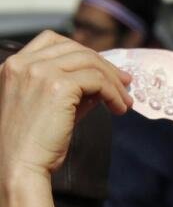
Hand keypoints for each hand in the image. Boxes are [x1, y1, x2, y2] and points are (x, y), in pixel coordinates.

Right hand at [0, 31, 131, 184]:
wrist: (19, 165)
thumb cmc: (32, 145)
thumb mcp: (50, 108)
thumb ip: (72, 91)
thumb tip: (101, 84)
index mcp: (14, 65)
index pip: (53, 41)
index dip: (83, 53)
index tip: (103, 70)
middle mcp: (23, 63)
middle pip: (76, 49)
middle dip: (105, 66)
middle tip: (125, 84)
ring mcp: (39, 72)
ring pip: (90, 62)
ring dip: (113, 82)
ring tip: (125, 101)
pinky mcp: (58, 86)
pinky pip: (97, 80)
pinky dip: (113, 93)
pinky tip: (118, 108)